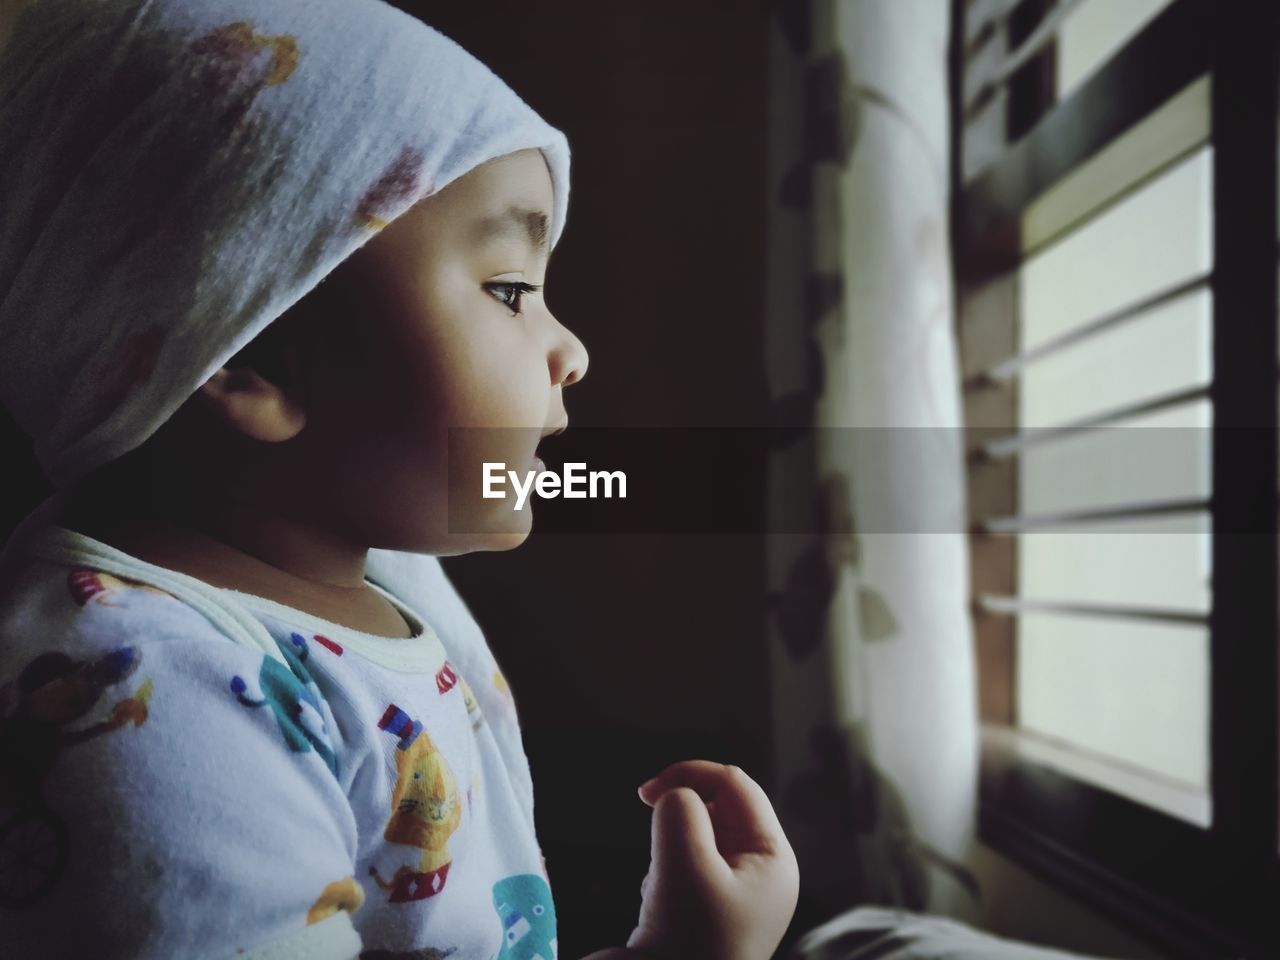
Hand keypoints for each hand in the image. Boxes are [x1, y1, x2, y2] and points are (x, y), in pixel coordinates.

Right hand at [626, 760, 798, 959]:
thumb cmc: (687, 943)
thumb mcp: (684, 861)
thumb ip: (679, 809)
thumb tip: (673, 797)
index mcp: (772, 859)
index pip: (735, 784)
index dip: (690, 775)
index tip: (646, 794)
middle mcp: (758, 874)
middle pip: (714, 807)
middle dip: (677, 820)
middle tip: (657, 849)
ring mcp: (730, 895)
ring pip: (692, 836)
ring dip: (667, 851)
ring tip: (664, 893)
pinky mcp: (701, 912)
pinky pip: (678, 867)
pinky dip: (659, 876)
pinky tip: (658, 910)